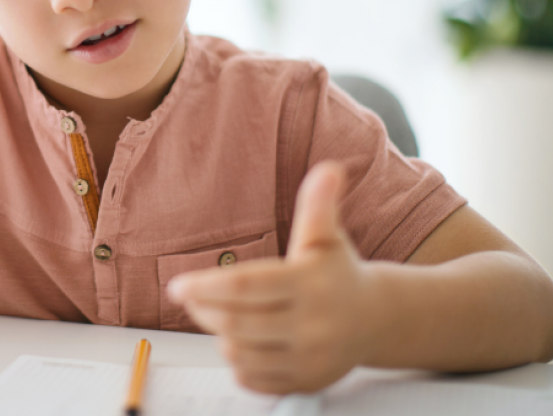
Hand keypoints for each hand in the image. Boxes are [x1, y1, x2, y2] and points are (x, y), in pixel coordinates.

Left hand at [166, 161, 378, 393]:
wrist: (376, 319)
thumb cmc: (339, 272)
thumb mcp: (327, 235)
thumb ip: (319, 203)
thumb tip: (329, 169)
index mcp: (310, 284)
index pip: (246, 287)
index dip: (206, 286)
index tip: (176, 286)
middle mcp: (311, 326)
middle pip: (236, 324)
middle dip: (204, 310)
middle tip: (193, 296)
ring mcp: (308, 359)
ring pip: (241, 355)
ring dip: (219, 335)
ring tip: (220, 316)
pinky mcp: (304, 383)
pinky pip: (253, 380)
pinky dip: (238, 364)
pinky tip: (241, 342)